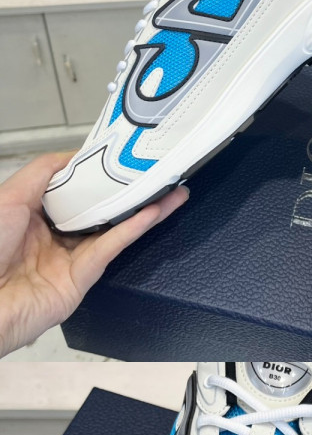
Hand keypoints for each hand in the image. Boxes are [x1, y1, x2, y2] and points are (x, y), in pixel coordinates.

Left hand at [0, 150, 187, 350]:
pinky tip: (153, 212)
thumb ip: (41, 173)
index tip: (121, 155)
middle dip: (128, 192)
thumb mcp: (9, 197)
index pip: (73, 188)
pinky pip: (110, 249)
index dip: (98, 172)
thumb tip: (72, 156)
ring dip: (143, 210)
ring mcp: (68, 259)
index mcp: (33, 214)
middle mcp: (52, 236)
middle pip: (98, 209)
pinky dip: (133, 230)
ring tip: (172, 192)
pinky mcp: (80, 280)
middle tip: (156, 172)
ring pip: (112, 229)